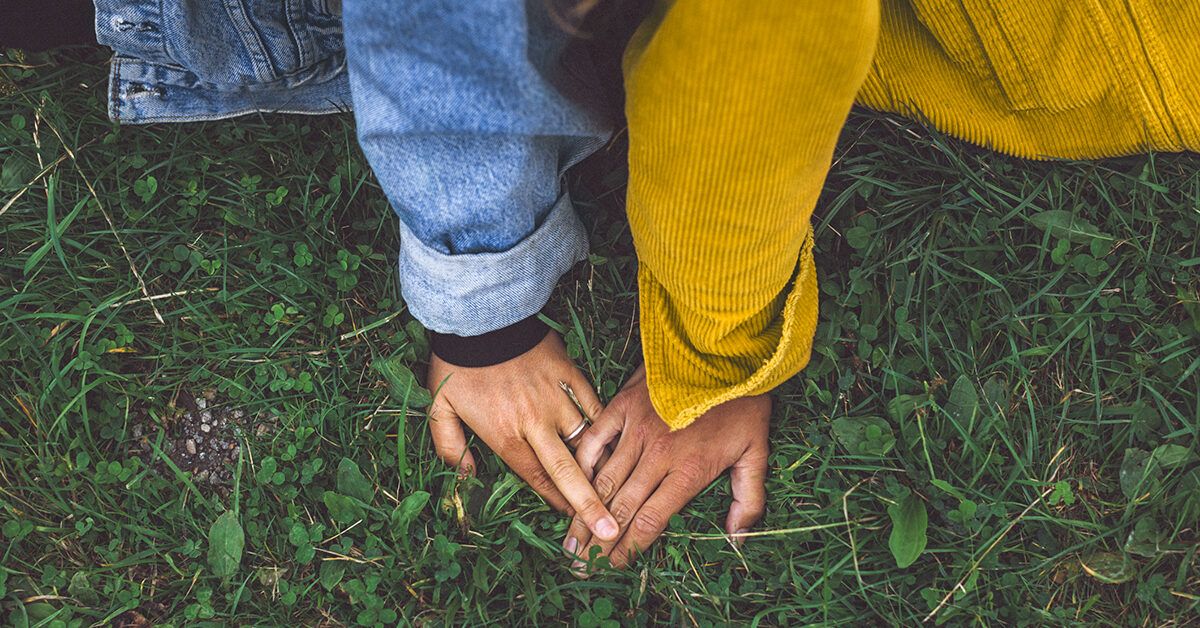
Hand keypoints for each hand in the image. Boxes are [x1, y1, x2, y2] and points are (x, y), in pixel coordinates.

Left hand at [426, 331, 619, 541]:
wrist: (480, 316)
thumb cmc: (458, 364)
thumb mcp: (440, 408)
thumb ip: (451, 448)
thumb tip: (467, 477)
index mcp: (506, 435)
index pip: (537, 479)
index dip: (556, 503)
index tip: (573, 523)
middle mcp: (536, 423)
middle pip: (569, 472)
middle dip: (589, 505)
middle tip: (608, 532)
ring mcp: (556, 398)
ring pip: (586, 440)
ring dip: (599, 466)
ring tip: (615, 487)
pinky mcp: (569, 374)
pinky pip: (592, 405)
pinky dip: (601, 423)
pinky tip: (612, 439)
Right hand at [563, 365, 769, 570]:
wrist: (726, 350)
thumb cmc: (744, 403)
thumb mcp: (757, 452)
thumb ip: (748, 499)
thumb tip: (739, 539)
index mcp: (688, 471)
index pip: (651, 521)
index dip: (629, 548)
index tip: (612, 568)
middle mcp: (657, 455)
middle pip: (621, 508)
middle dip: (598, 542)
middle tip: (579, 567)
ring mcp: (636, 429)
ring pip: (604, 480)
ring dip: (584, 513)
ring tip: (569, 539)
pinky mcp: (623, 405)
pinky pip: (594, 440)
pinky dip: (583, 465)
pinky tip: (572, 486)